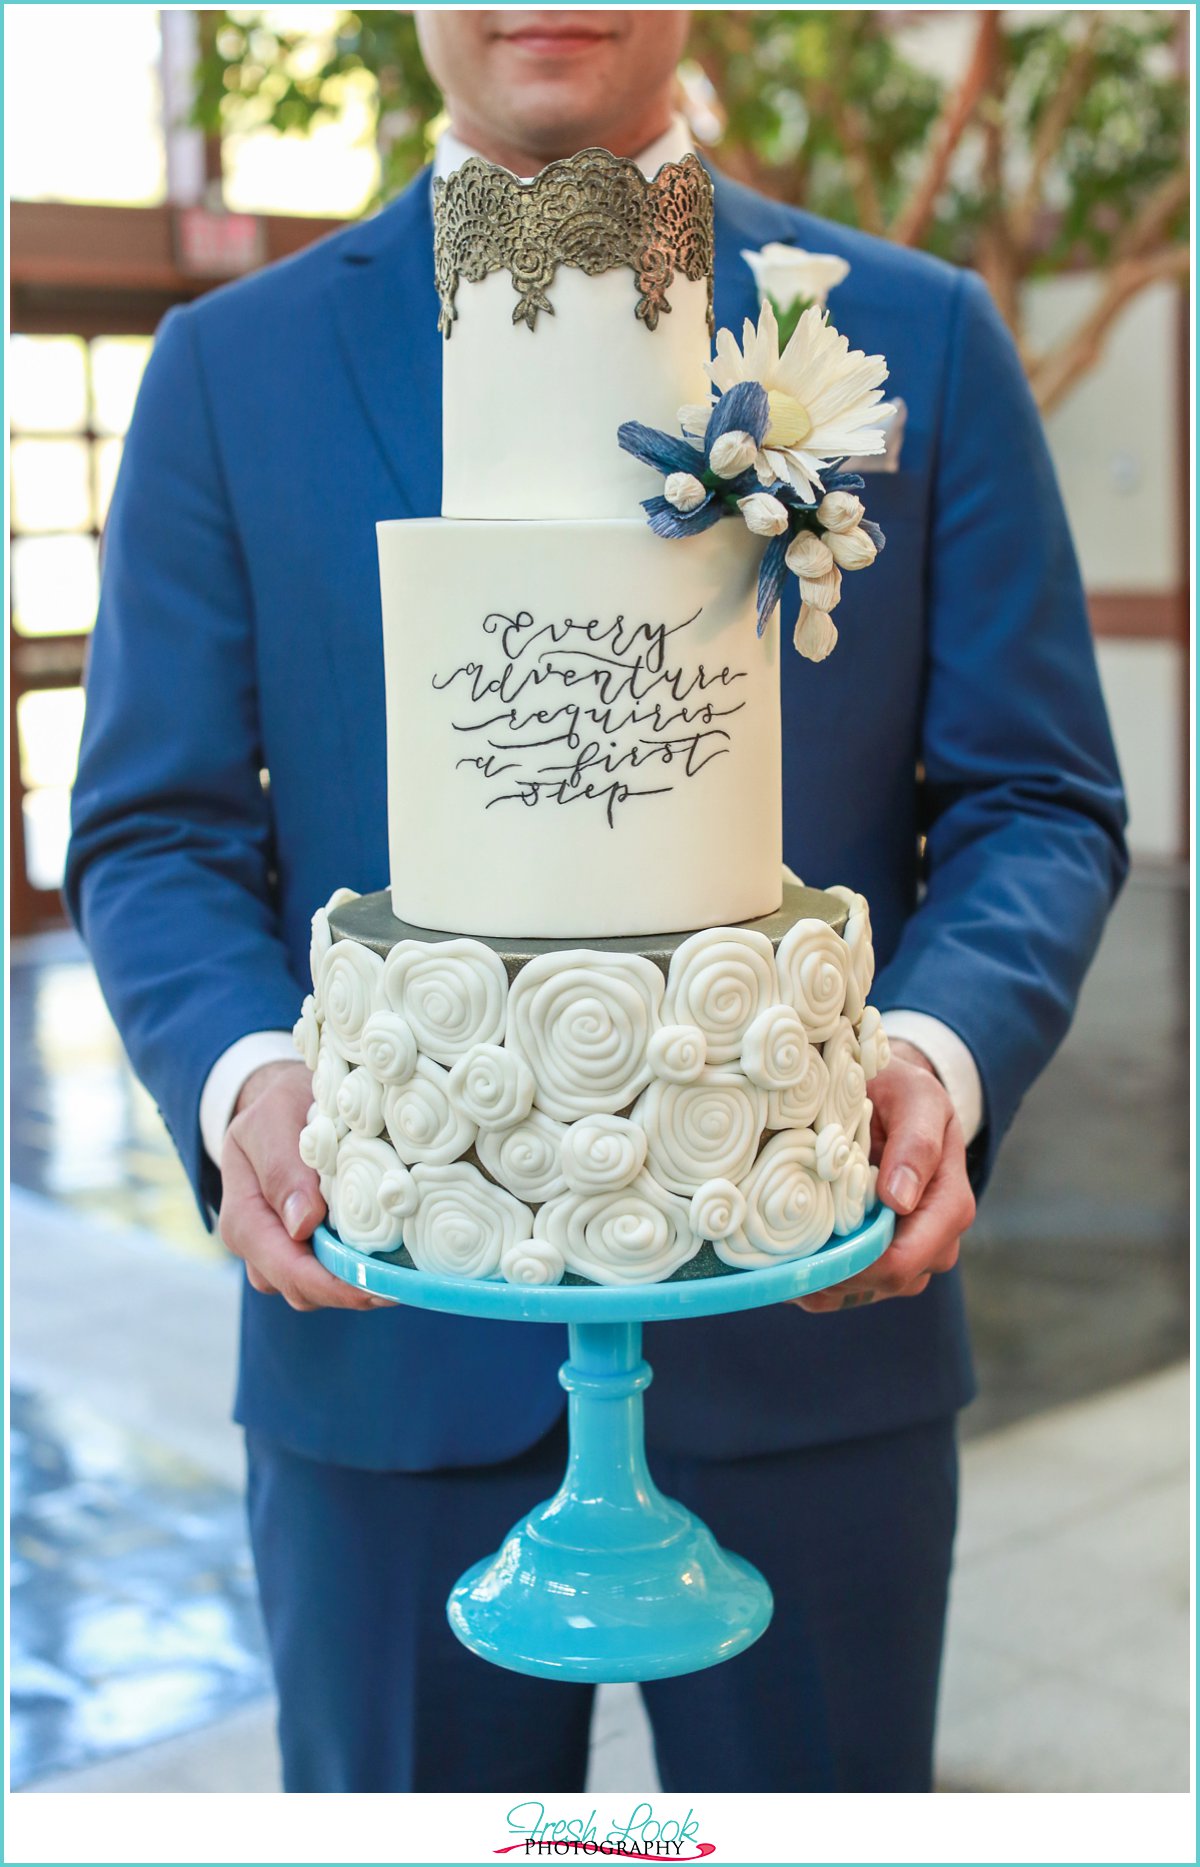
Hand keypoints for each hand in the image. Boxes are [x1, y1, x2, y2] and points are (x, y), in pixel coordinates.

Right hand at [218, 1059, 385, 1311]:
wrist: (278, 1106)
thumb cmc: (278, 1108)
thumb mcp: (272, 1121)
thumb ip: (281, 1168)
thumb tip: (302, 1225)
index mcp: (243, 1216)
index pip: (284, 1267)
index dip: (330, 1284)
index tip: (376, 1286)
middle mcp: (255, 1244)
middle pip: (299, 1289)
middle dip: (348, 1292)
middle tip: (401, 1286)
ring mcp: (275, 1252)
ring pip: (313, 1292)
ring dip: (354, 1288)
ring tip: (400, 1277)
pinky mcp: (299, 1251)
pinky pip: (324, 1278)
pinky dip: (353, 1275)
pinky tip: (387, 1264)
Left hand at [797, 1039, 974, 1313]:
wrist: (891, 1099)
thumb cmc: (903, 1095)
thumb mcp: (917, 1099)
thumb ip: (916, 1143)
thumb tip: (900, 1199)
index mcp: (949, 1206)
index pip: (906, 1259)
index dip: (860, 1263)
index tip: (812, 1242)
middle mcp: (933, 1242)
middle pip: (884, 1282)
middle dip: (836, 1271)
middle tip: (782, 1246)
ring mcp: (906, 1257)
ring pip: (861, 1292)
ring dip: (820, 1279)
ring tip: (778, 1248)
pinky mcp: (877, 1261)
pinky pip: (844, 1292)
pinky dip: (812, 1282)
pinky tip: (785, 1255)